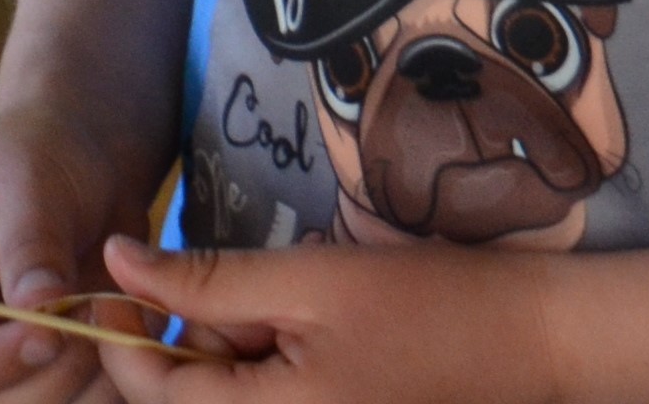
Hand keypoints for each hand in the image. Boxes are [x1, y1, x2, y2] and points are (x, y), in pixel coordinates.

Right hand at [0, 103, 163, 401]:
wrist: (92, 155)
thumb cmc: (40, 153)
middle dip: (54, 367)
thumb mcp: (27, 188)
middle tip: (94, 308)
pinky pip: (89, 398)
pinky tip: (134, 324)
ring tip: (116, 305)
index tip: (48, 330)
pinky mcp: (66, 367)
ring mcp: (19, 359)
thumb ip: (30, 250)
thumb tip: (38, 312)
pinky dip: (120, 376)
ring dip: (94, 373)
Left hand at [91, 233, 549, 403]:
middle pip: (187, 399)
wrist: (533, 345)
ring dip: (237, 351)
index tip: (120, 275)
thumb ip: (205, 279)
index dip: (118, 332)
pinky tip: (317, 340)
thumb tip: (115, 258)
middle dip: (198, 337)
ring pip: (226, 399)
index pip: (149, 391)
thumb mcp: (309, 280)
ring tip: (303, 311)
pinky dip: (268, 370)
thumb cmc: (429, 306)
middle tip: (259, 291)